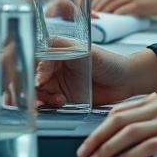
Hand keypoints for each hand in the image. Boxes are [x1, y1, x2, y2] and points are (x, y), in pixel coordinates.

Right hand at [35, 44, 156, 107]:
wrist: (126, 81)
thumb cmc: (109, 61)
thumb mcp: (86, 51)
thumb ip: (62, 51)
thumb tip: (40, 63)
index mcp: (55, 51)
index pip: (34, 59)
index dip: (32, 70)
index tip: (38, 80)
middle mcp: (53, 66)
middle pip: (31, 77)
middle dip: (30, 87)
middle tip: (36, 95)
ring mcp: (57, 83)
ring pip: (37, 91)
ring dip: (41, 98)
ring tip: (55, 100)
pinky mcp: (62, 98)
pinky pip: (47, 103)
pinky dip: (47, 106)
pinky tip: (59, 103)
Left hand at [77, 95, 156, 156]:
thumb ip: (151, 118)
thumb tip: (127, 132)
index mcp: (155, 101)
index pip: (118, 112)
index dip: (99, 126)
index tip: (87, 141)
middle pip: (118, 121)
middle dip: (96, 138)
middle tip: (83, 152)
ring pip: (128, 133)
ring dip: (107, 148)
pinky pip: (146, 147)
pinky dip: (128, 156)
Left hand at [93, 0, 156, 17]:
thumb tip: (107, 5)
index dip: (95, 3)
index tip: (91, 10)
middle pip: (104, 0)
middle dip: (96, 10)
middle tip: (93, 18)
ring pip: (110, 6)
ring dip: (103, 14)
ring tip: (100, 20)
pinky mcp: (134, 5)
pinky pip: (119, 12)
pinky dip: (113, 17)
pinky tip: (111, 21)